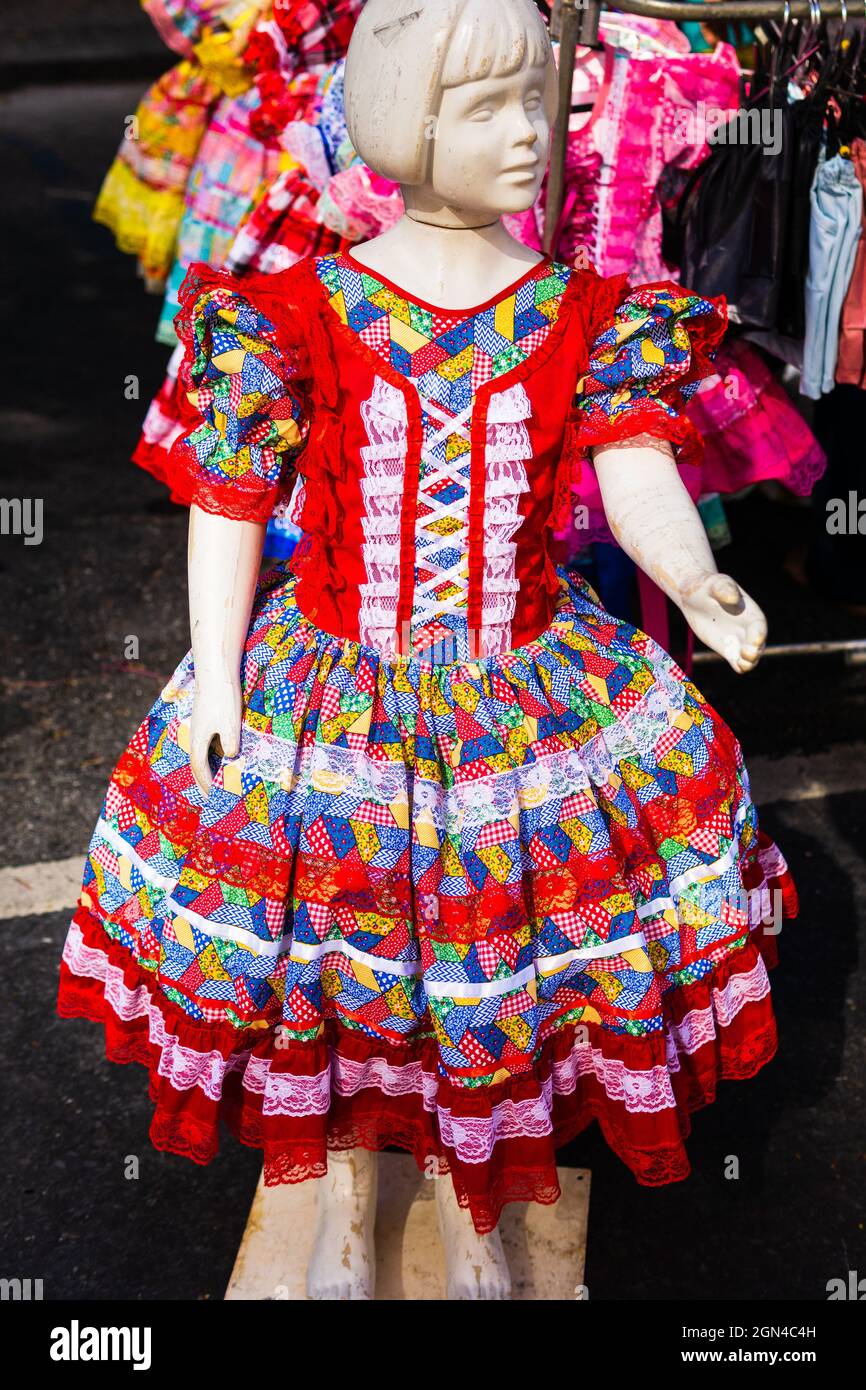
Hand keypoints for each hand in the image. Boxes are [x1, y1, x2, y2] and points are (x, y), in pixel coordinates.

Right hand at [189, 673, 241, 796]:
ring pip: (200, 753)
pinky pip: (206, 743)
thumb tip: (230, 756)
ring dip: (206, 768)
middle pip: (196, 763)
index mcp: (198, 740)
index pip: (200, 768)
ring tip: (214, 780)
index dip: (206, 783)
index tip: (213, 797)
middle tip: (209, 796)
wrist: (216, 672)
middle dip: (203, 780)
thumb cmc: (223, 697)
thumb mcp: (230, 722)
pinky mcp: (205, 719)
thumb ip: (230, 741)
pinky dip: (210, 754)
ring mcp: (199, 726)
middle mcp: (195, 735)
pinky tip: (220, 756)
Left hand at [677, 572, 766, 673]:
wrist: (693, 596)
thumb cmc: (706, 586)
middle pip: (758, 643)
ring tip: (742, 663)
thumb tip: (733, 599)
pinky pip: (738, 661)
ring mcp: (738, 640)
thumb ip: (724, 588)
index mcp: (749, 612)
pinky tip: (738, 666)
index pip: (759, 625)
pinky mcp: (728, 649)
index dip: (759, 633)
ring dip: (749, 661)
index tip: (754, 640)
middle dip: (755, 650)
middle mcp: (747, 628)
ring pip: (751, 656)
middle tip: (746, 654)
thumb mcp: (714, 584)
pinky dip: (740, 666)